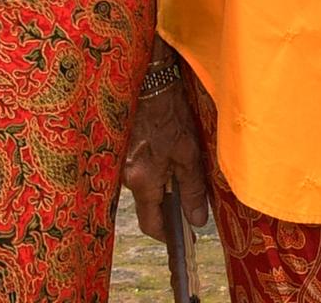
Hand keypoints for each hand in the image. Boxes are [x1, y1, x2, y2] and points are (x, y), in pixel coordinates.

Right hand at [121, 77, 212, 243]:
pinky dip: (154, 170)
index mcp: (142, 181)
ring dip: (162, 185)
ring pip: (144, 185)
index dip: (168, 235)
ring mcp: (121, 163)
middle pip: (147, 204)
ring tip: (183, 172)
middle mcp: (126, 177)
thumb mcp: (188, 152)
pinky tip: (168, 156)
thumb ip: (193, 189)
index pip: (151, 223)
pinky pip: (139, 169)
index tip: (184, 240)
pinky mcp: (122, 148)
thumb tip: (198, 220)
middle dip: (168, 207)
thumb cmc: (169, 113)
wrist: (147, 80)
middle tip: (191, 205)